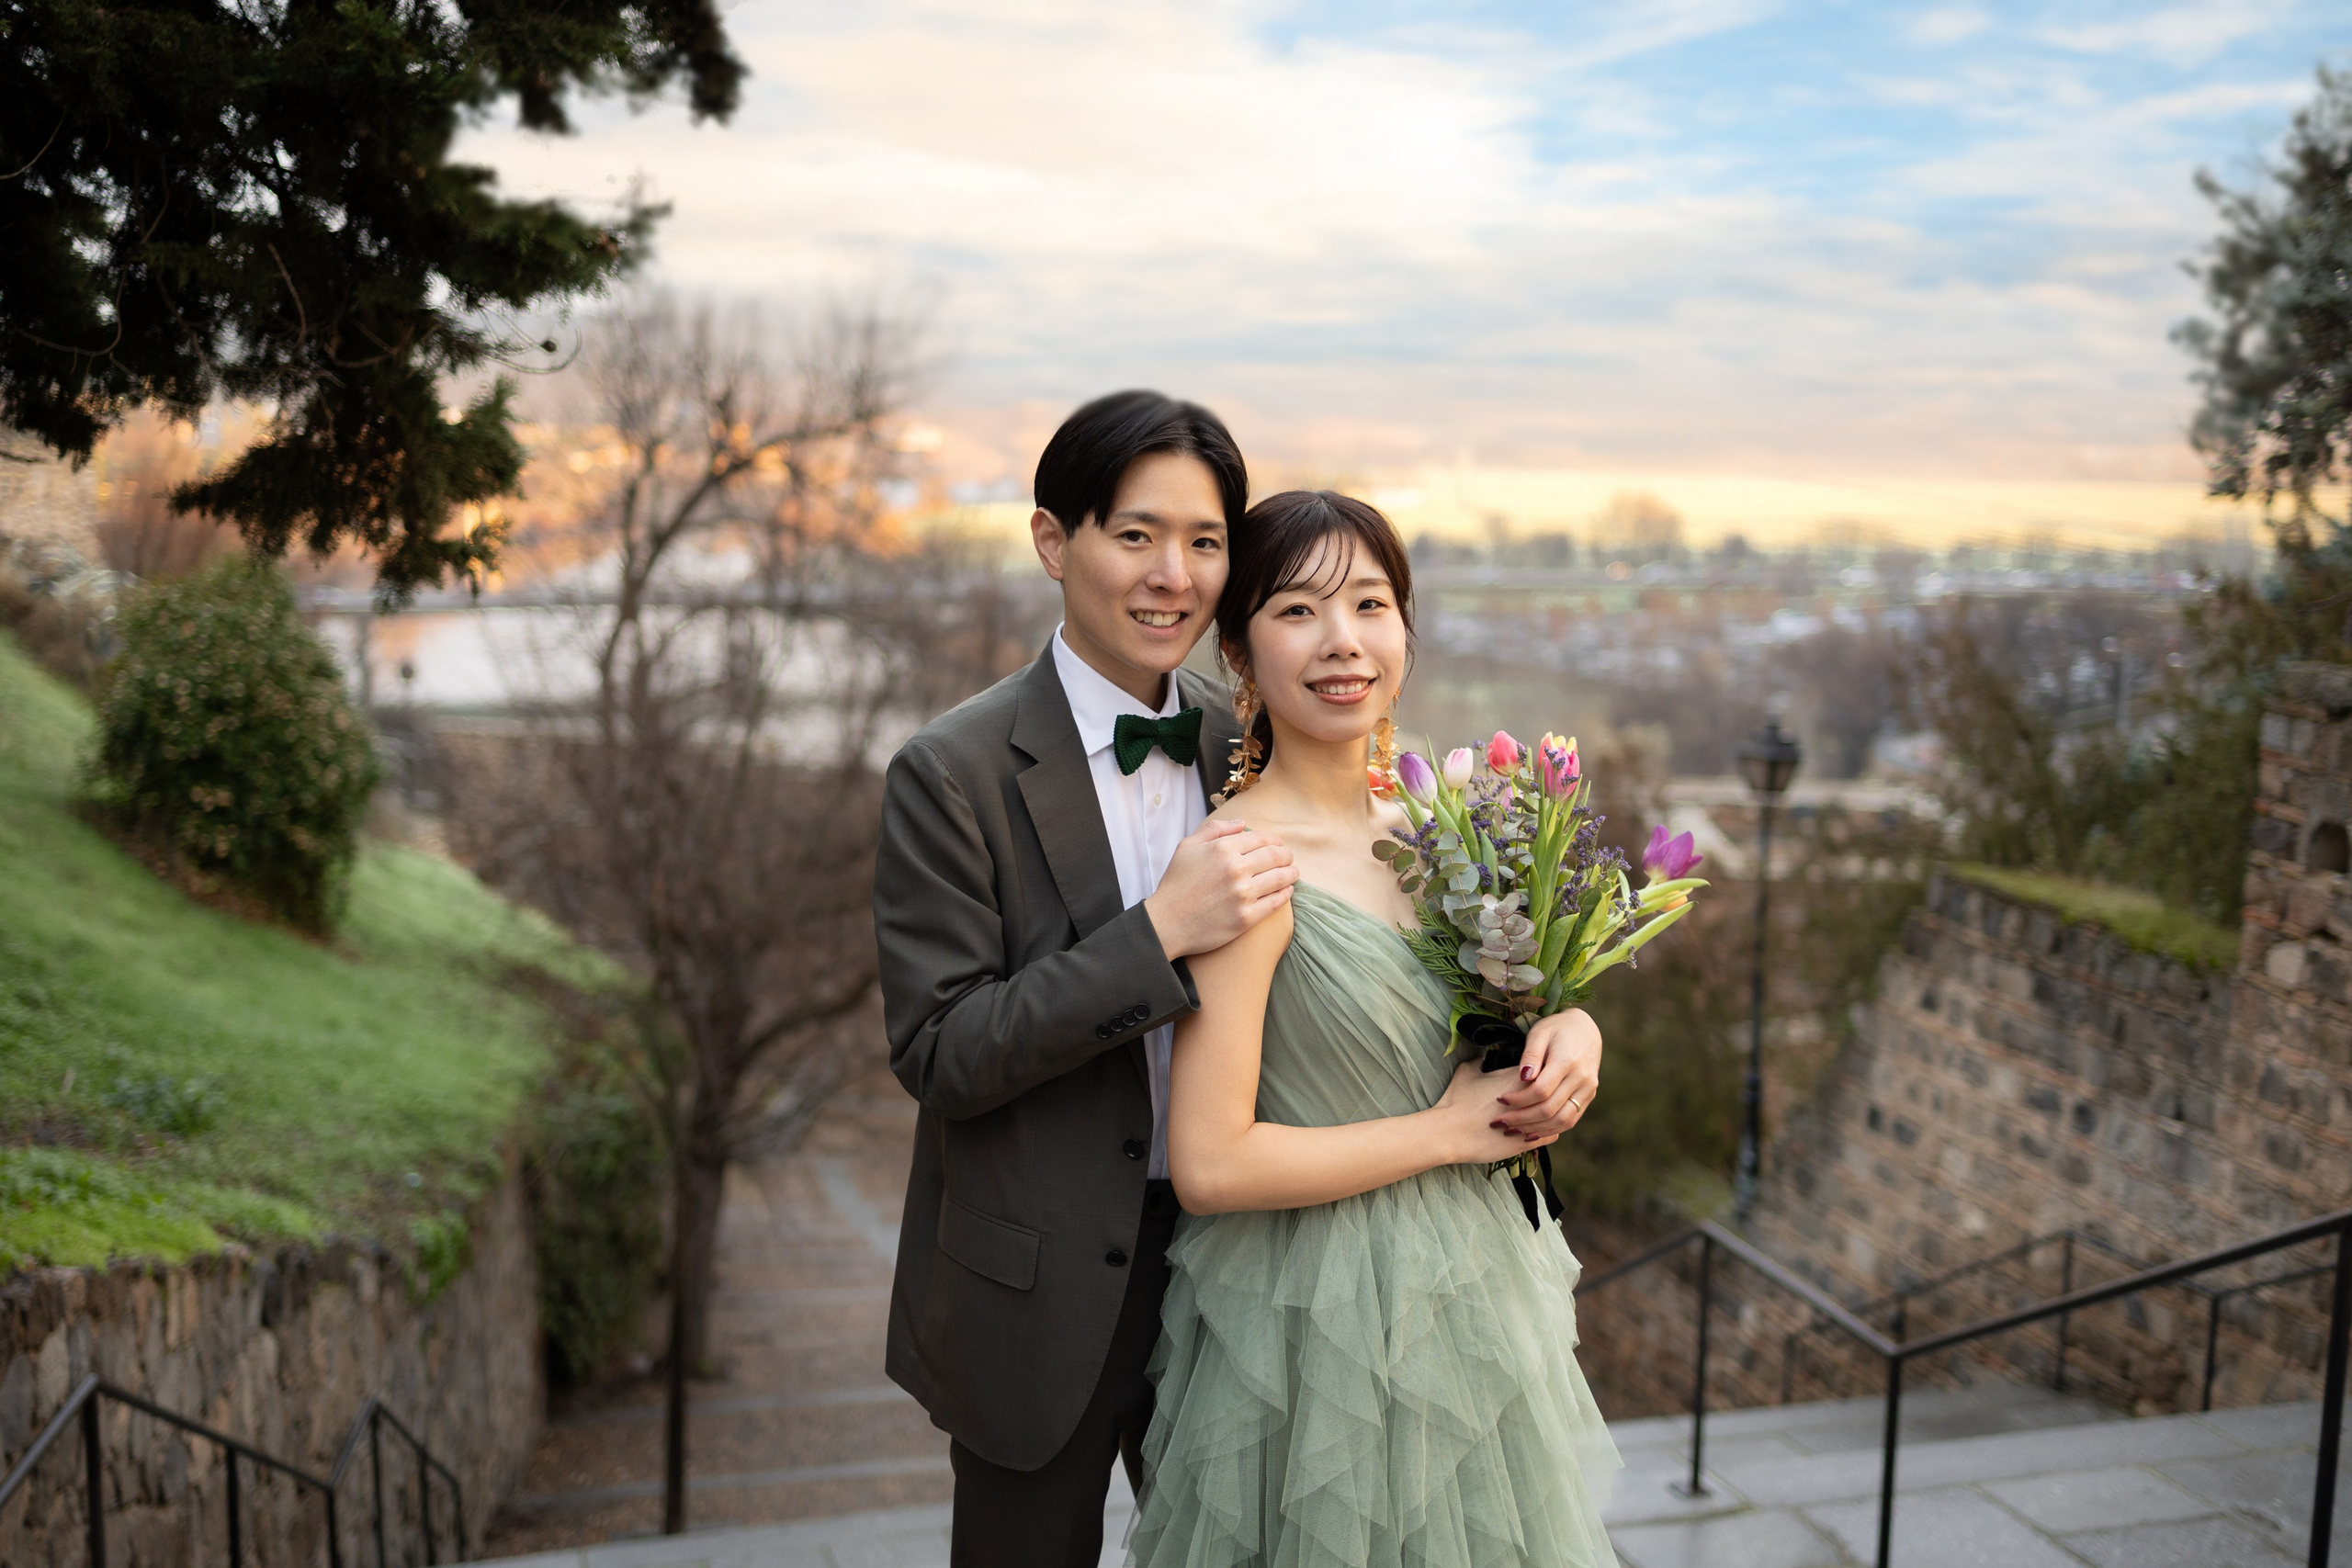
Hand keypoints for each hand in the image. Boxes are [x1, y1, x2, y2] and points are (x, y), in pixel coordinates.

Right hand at [1144, 818, 1297, 958]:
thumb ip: (1214, 829)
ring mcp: (1243, 894)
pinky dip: (1286, 894)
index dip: (1275, 841)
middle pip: (1276, 856)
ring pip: (1281, 878)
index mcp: (1222, 848)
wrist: (1166, 923)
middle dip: (1287, 856)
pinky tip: (1287, 891)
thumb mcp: (1186, 847)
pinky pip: (1276, 902)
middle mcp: (1235, 869)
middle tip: (1289, 859)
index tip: (1279, 846)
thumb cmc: (1175, 884)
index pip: (1261, 838)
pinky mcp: (1247, 918)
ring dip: (1292, 873)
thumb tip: (1242, 823)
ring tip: (1293, 874)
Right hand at [1432, 1061, 1561, 1163]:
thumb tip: (1483, 1057)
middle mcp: (1530, 1099)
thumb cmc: (1457, 1101)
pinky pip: (1551, 1134)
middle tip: (1539, 1096)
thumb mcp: (1466, 1073)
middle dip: (1548, 1094)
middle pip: (1553, 1092)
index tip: (1529, 1079)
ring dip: (1550, 1114)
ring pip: (1555, 1115)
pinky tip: (1538, 1129)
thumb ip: (1479, 1062)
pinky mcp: (1529, 1142)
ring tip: (1542, 1114)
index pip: (1542, 1070)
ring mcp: (1532, 1122)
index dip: (1538, 1074)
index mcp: (1518, 1077)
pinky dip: (1547, 1131)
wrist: (1450, 1133)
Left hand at [1494, 1009, 1600, 1139]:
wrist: (1585, 1029)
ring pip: (1562, 1120)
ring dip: (1536, 1129)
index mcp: (1568, 1061)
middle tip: (1500, 1122)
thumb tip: (1523, 1077)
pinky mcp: (1589, 1097)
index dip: (1518, 1100)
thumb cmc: (1556, 1029)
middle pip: (1550, 1109)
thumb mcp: (1540, 1033)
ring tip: (1513, 1130)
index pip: (1541, 1091)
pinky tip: (1531, 1131)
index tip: (1500, 1100)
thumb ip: (1531, 1055)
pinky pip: (1571, 1120)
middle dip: (1522, 1119)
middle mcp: (1582, 1078)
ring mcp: (1588, 1090)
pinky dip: (1551, 1129)